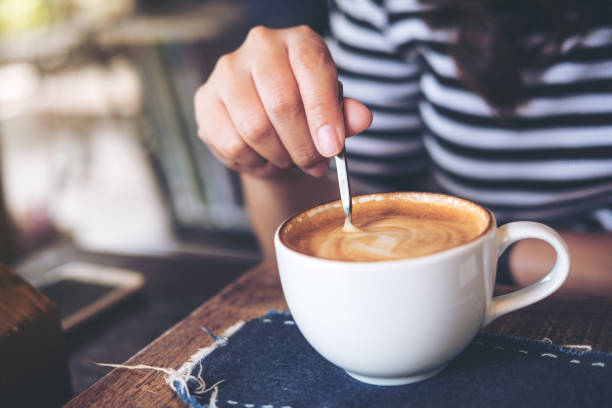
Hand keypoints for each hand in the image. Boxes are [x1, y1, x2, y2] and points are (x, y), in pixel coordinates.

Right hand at [194, 25, 372, 177]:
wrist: (266, 121)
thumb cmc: (304, 112)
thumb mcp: (332, 110)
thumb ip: (346, 114)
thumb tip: (361, 118)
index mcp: (299, 41)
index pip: (313, 69)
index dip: (323, 113)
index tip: (332, 148)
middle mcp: (261, 46)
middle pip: (282, 104)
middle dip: (303, 146)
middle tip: (314, 166)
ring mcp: (227, 70)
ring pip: (255, 128)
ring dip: (279, 156)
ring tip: (289, 161)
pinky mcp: (206, 99)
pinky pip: (232, 143)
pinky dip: (254, 162)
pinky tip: (263, 159)